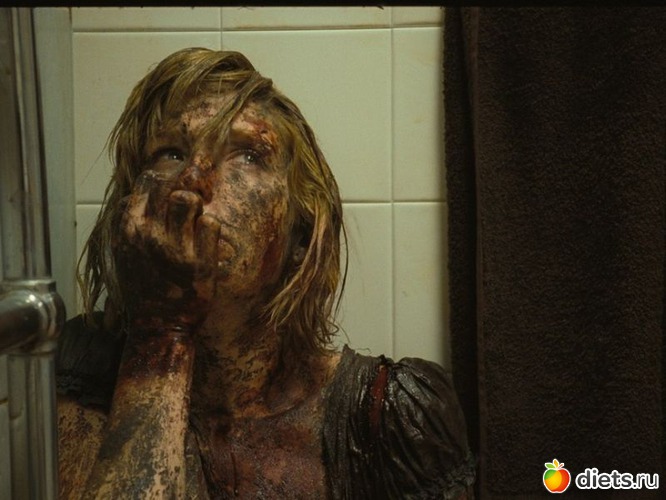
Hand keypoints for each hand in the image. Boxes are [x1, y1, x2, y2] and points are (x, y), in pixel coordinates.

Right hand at [113, 169, 220, 330]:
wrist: (159, 326)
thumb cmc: (144, 287)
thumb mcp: (126, 251)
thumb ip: (133, 222)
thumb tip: (142, 193)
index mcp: (128, 231)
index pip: (145, 183)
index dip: (162, 183)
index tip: (170, 194)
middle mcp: (148, 235)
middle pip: (167, 185)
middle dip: (180, 189)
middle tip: (188, 206)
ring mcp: (174, 248)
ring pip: (188, 199)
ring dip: (196, 206)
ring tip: (195, 223)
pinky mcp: (200, 261)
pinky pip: (211, 223)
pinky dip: (211, 229)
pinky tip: (206, 242)